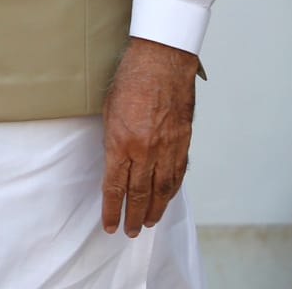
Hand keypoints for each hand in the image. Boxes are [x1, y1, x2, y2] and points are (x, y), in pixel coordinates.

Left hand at [99, 37, 197, 236]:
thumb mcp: (108, 110)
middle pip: (138, 194)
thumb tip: (115, 162)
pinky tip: (166, 199)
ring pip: (161, 189)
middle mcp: (145, 150)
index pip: (114, 187)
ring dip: (154, 209)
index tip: (109, 225)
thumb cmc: (130, 79)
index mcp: (120, 142)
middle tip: (129, 231)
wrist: (162, 60)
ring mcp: (166, 148)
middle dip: (132, 216)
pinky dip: (171, 191)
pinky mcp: (182, 142)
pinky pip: (177, 174)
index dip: (111, 210)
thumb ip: (112, 140)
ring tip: (148, 223)